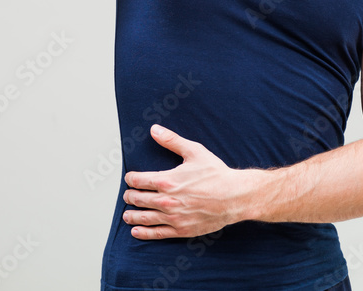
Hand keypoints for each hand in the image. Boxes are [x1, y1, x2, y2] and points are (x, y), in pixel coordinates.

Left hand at [122, 124, 259, 239]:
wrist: (235, 197)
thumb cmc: (217, 174)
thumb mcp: (194, 151)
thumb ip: (172, 140)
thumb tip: (154, 129)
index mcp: (167, 180)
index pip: (138, 180)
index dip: (130, 179)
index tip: (129, 178)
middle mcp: (166, 200)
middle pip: (138, 199)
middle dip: (130, 196)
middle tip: (128, 195)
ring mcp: (173, 217)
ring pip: (144, 218)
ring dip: (132, 216)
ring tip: (127, 215)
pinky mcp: (181, 230)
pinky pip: (158, 233)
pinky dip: (144, 233)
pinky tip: (136, 231)